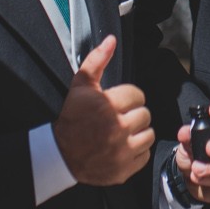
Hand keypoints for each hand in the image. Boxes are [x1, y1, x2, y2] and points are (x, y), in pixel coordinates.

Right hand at [55, 37, 153, 186]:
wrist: (60, 154)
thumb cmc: (71, 118)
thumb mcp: (80, 85)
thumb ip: (97, 60)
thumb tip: (111, 40)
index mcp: (108, 105)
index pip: (138, 95)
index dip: (128, 97)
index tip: (117, 103)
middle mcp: (117, 128)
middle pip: (145, 114)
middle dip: (133, 114)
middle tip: (118, 117)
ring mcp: (122, 150)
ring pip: (149, 134)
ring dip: (138, 132)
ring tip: (122, 131)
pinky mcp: (124, 169)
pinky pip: (144, 155)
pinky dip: (136, 151)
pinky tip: (122, 147)